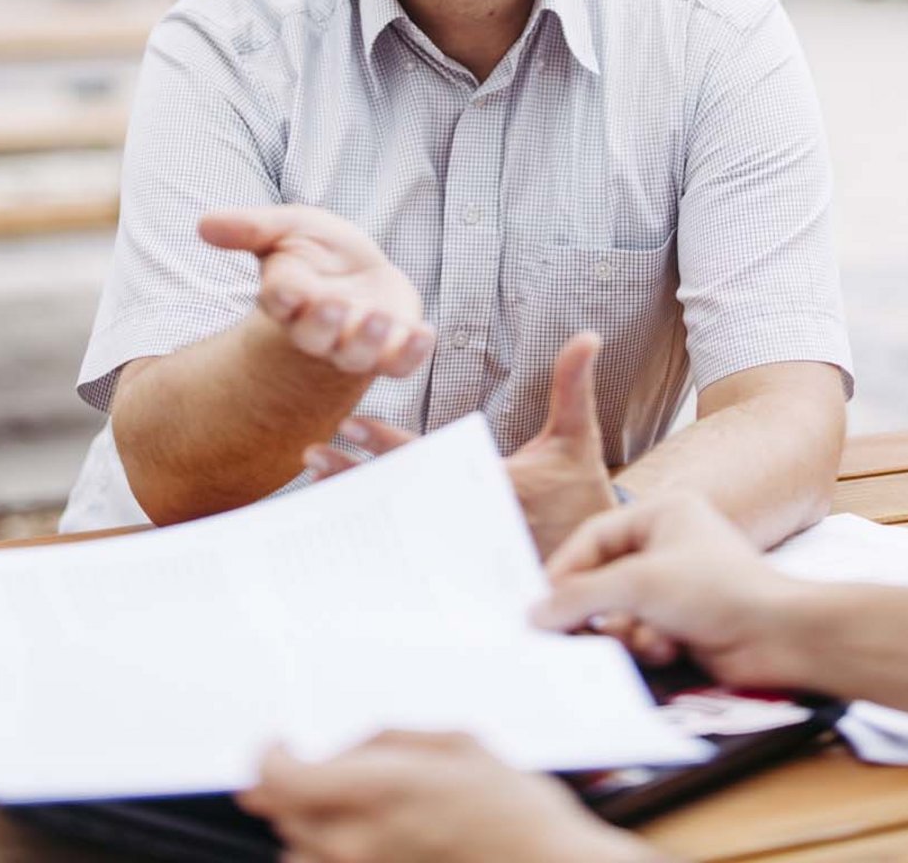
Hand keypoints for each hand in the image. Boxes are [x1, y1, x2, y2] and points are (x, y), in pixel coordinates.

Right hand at [200, 207, 434, 380]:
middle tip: (333, 305)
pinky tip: (426, 334)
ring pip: (357, 355)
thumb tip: (202, 223)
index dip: (282, 296)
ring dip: (367, 341)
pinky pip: (400, 362)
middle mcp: (320, 329)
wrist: (358, 274)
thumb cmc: (315, 252)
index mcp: (288, 299)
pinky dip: (412, 353)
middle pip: (316, 336)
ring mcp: (357, 344)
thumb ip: (249, 228)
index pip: (280, 301)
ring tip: (379, 318)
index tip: (284, 289)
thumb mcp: (286, 228)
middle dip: (323, 324)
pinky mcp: (392, 349)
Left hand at [238, 731, 631, 862]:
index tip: (280, 741)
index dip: (268, 754)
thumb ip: (391, 742)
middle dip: (288, 785)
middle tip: (313, 766)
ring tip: (340, 807)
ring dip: (305, 825)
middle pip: (281, 814)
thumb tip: (350, 750)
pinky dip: (328, 855)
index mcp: (379, 788)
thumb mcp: (455, 744)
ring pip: (297, 852)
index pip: (281, 777)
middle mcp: (360, 840)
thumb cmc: (512, 807)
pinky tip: (361, 839)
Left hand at [303, 332, 617, 558]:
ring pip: (395, 527)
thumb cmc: (580, 494)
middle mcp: (470, 520)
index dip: (388, 443)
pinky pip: (406, 556)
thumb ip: (572, 386)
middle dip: (355, 474)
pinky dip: (374, 539)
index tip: (351, 424)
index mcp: (495, 484)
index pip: (430, 460)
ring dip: (356, 504)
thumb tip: (588, 335)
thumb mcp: (577, 437)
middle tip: (313, 454)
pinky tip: (343, 523)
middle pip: (400, 496)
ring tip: (314, 484)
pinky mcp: (456, 573)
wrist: (594, 565)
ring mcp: (460, 552)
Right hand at [536, 492, 813, 693]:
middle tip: (566, 633)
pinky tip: (669, 649)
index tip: (539, 603)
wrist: (780, 637)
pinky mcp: (685, 622)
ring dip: (629, 631)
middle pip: (606, 577)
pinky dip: (649, 645)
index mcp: (661, 513)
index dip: (565, 570)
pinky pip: (644, 633)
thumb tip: (535, 613)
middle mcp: (668, 543)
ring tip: (648, 638)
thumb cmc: (716, 590)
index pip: (594, 536)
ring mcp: (678, 584)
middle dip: (597, 608)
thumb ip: (582, 597)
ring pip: (622, 611)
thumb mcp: (640, 585)